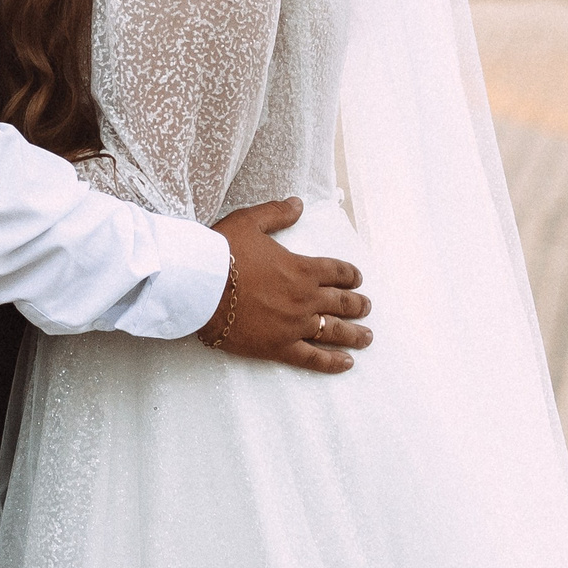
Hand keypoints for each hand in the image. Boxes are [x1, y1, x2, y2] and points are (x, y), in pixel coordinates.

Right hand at [205, 197, 371, 373]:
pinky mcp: (279, 346)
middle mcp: (306, 298)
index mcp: (302, 268)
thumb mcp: (250, 221)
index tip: (357, 279)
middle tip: (366, 306)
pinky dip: (332, 362)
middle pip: (342, 303)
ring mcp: (295, 325)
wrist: (201, 285)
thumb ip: (277, 213)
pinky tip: (346, 363)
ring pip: (334, 331)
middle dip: (358, 305)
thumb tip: (298, 204)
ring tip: (367, 337)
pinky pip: (313, 358)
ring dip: (355, 334)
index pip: (337, 271)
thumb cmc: (223, 251)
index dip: (350, 275)